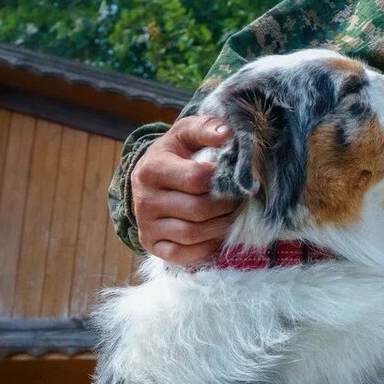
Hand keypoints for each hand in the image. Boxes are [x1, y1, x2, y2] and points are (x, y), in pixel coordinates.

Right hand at [132, 115, 240, 264]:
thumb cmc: (174, 153)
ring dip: (220, 227)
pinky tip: (215, 234)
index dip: (222, 180)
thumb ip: (206, 128)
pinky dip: (205, 248)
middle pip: (198, 210)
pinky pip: (182, 255)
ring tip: (231, 215)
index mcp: (152, 169)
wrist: (149, 176)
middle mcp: (144, 200)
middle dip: (226, 206)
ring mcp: (146, 225)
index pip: (196, 179)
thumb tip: (227, 135)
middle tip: (239, 199)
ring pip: (193, 234)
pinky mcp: (152, 245)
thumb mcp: (186, 133)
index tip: (233, 177)